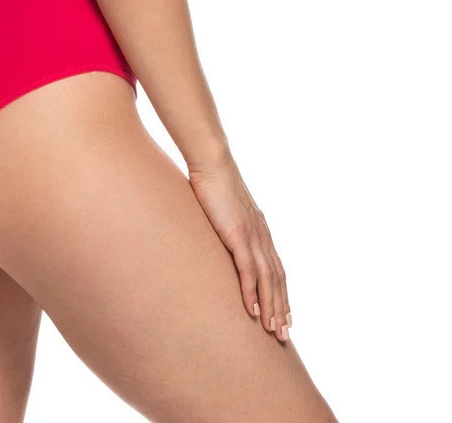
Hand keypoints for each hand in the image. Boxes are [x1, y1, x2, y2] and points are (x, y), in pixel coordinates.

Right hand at [188, 156, 291, 341]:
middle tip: (284, 334)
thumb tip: (221, 235)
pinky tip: (251, 308)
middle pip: (277, 278)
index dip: (281, 293)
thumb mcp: (225, 209)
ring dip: (270, 306)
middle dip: (281, 307)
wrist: (212, 162)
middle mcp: (261, 235)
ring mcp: (251, 235)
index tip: (284, 316)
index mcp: (260, 230)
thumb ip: (228, 226)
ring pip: (267, 278)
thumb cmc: (214, 182)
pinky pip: (248, 268)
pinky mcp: (237, 234)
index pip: (277, 268)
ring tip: (271, 330)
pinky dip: (251, 291)